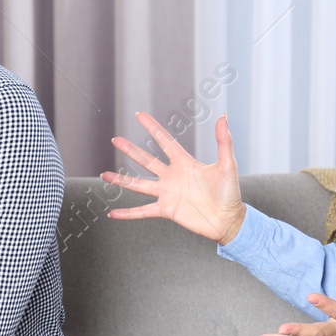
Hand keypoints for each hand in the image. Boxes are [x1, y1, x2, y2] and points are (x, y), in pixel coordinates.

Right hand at [101, 112, 245, 244]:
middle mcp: (172, 177)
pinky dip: (128, 213)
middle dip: (131, 150)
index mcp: (185, 163)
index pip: (165, 141)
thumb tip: (223, 116)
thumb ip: (224, 141)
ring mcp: (167, 194)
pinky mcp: (166, 210)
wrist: (229, 220)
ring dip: (122, 180)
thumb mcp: (228, 164)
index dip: (152, 128)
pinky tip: (113, 213)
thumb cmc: (230, 192)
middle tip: (115, 139)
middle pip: (146, 160)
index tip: (139, 115)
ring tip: (105, 175)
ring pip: (139, 185)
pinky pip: (143, 211)